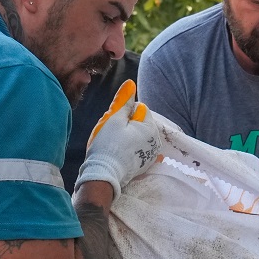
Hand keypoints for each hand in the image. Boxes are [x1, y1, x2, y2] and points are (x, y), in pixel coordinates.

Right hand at [75, 79, 166, 196]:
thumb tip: (131, 83)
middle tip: (112, 135)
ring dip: (125, 136)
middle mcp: (155, 141)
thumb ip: (124, 101)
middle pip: (138, 122)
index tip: (114, 123)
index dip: (124, 113)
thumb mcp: (114, 119)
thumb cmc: (107, 145)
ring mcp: (151, 154)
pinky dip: (128, 148)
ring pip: (136, 135)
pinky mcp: (144, 164)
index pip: (139, 108)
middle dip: (125, 125)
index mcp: (150, 128)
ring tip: (113, 145)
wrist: (103, 175)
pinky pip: (137, 148)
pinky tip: (118, 154)